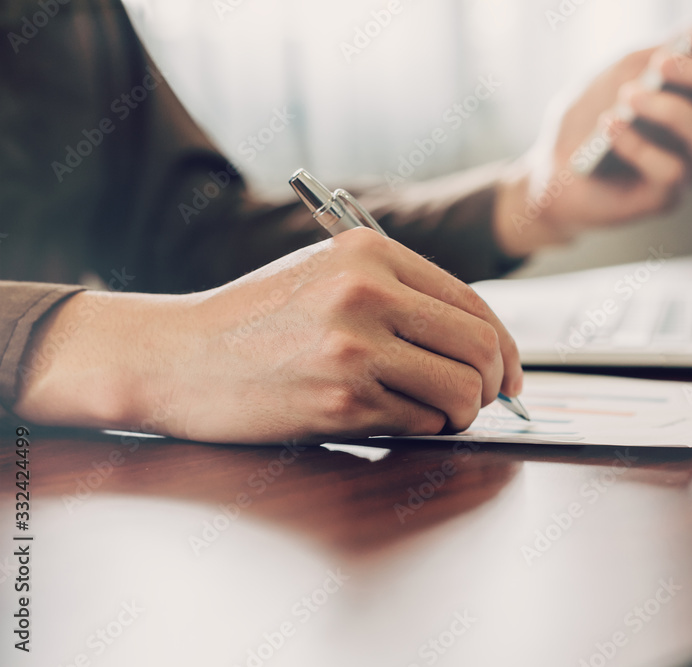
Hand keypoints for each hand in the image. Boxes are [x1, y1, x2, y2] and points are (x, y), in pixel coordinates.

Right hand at [13, 229, 523, 443]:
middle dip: (494, 383)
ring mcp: (354, 349)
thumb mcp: (325, 274)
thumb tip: (479, 339)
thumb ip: (400, 294)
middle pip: (480, 346)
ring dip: (462, 412)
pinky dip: (421, 429)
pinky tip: (393, 419)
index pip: (473, 302)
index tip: (510, 373)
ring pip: (461, 391)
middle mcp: (367, 293)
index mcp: (369, 252)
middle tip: (482, 400)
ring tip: (439, 414)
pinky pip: (420, 423)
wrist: (177, 356)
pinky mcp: (340, 401)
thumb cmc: (253, 319)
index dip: (506, 345)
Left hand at [495, 12, 691, 255]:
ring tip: (629, 95)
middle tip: (662, 63)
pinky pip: (672, 171)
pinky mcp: (667, 197)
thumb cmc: (590, 119)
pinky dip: (639, 144)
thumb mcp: (619, 76)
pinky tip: (609, 125)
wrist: (554, 171)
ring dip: (673, 110)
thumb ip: (657, 55)